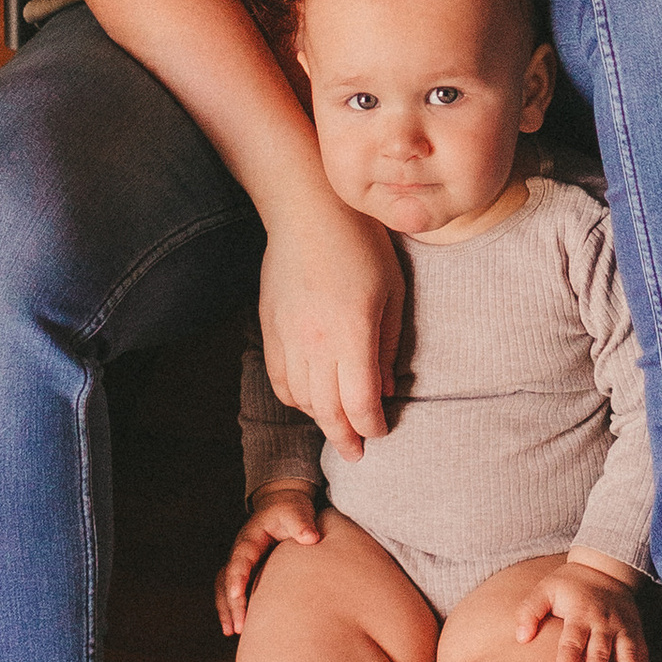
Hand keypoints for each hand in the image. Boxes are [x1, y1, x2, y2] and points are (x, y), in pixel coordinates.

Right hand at [216, 489, 320, 635]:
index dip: (237, 577)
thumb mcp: (296, 512)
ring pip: (224, 587)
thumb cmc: (290, 510)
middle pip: (228, 578)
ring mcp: (241, 563)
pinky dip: (231, 609)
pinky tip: (234, 628)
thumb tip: (310, 538)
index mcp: (250, 538)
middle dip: (232, 603)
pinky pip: (232, 591)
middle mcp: (240, 552)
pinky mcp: (246, 572)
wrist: (284, 506)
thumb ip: (301, 524)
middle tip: (240, 626)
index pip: (240, 559)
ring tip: (232, 631)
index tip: (237, 595)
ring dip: (227, 609)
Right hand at [258, 188, 404, 453]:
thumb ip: (388, 346)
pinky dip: (294, 397)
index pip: (360, 402)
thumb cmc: (362, 245)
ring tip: (336, 426)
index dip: (372, 426)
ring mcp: (287, 335)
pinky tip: (309, 399)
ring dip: (319, 419)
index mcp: (352, 334)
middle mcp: (316, 342)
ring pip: (300, 398)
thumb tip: (385, 392)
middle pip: (327, 410)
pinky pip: (278, 378)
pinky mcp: (269, 326)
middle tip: (357, 452)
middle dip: (345, 436)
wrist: (309, 209)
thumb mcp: (392, 293)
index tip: (381, 432)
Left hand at [518, 556, 651, 661]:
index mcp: (579, 613)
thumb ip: (530, 611)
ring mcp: (622, 628)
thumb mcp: (546, 589)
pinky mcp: (635, 632)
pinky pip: (642, 656)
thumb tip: (520, 637)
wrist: (605, 568)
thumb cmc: (570, 584)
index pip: (571, 642)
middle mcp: (603, 622)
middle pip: (599, 653)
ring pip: (628, 655)